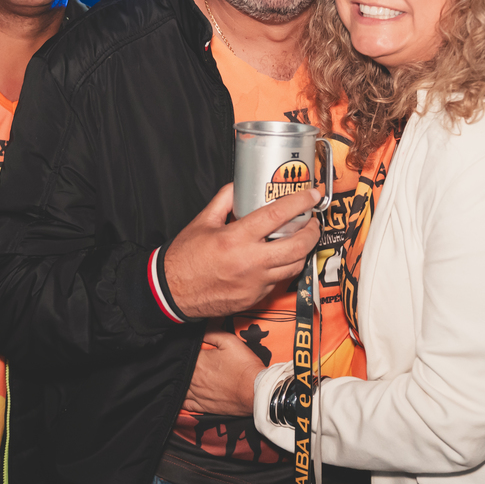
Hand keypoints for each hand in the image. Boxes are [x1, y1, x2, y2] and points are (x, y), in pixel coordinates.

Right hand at [164, 184, 320, 318]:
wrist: (172, 292)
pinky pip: (279, 281)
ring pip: (294, 266)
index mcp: (235, 239)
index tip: (312, 195)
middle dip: (311, 231)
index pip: (277, 216)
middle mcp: (249, 262)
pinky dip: (284, 268)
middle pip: (296, 246)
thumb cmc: (184, 258)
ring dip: (302, 251)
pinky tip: (280, 258)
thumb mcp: (202, 222)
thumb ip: (224, 200)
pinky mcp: (255, 298)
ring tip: (300, 239)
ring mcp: (254, 283)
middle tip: (312, 221)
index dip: (299, 203)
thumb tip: (239, 185)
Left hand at [183, 330, 264, 415]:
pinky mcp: (202, 407)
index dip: (183, 348)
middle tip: (184, 360)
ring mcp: (197, 394)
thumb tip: (200, 326)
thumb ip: (212, 331)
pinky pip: (185, 404)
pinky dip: (181, 398)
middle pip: (178, 370)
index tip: (187, 347)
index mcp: (198, 362)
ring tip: (180, 376)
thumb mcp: (230, 341)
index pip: (183, 352)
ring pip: (179, 387)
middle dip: (180, 365)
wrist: (255, 391)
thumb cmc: (244, 366)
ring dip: (178, 381)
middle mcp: (193, 379)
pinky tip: (182, 394)